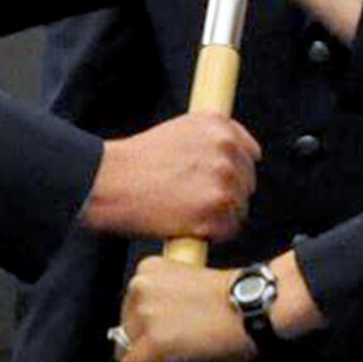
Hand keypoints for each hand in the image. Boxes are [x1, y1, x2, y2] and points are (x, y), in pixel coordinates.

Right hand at [79, 113, 259, 240]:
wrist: (112, 182)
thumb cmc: (139, 160)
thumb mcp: (181, 130)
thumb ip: (214, 138)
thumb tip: (243, 153)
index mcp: (220, 127)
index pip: (250, 154)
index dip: (232, 171)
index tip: (213, 180)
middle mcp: (226, 151)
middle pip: (246, 184)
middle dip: (226, 194)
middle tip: (193, 199)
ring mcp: (222, 183)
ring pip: (239, 209)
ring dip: (219, 215)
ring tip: (187, 211)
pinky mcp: (214, 213)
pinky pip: (228, 230)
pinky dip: (212, 233)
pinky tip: (188, 225)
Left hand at [116, 249, 323, 361]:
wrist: (253, 306)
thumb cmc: (233, 297)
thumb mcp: (190, 282)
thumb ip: (166, 299)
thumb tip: (153, 329)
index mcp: (148, 268)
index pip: (132, 302)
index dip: (145, 322)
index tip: (159, 332)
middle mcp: (140, 287)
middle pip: (126, 325)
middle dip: (144, 340)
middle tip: (173, 349)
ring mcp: (145, 315)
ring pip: (127, 347)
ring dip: (147, 357)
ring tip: (176, 359)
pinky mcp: (153, 342)